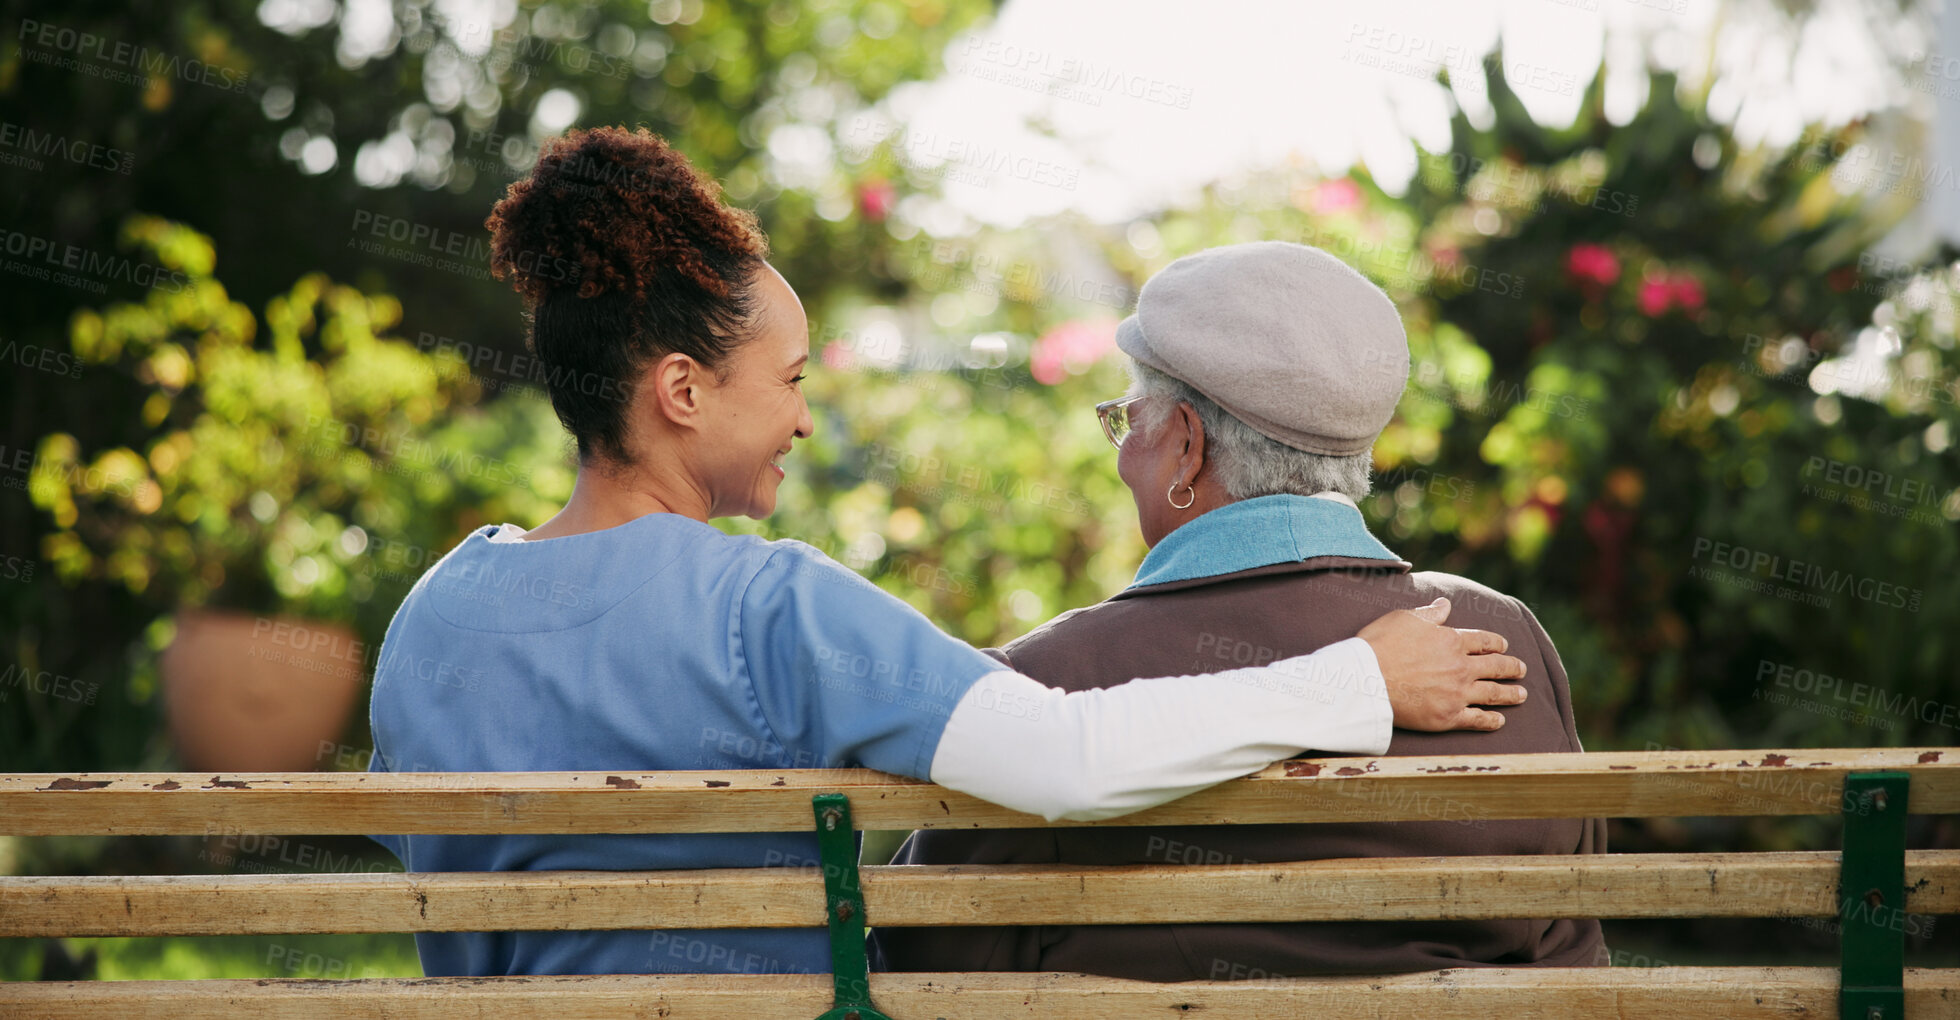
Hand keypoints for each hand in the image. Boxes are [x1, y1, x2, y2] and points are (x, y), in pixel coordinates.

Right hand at [1358, 597, 1527, 731]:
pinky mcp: (1448, 716)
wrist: (1366, 680)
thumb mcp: (1404, 619)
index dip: (1496, 643)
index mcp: (1452, 641)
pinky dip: (1491, 720)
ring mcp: (1457, 693)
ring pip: (1493, 693)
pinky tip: (1499, 721)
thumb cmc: (1380, 645)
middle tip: (1521, 670)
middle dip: (1511, 668)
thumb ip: (1430, 614)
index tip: (1504, 645)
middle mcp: (1461, 667)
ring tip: (1522, 695)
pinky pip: (1477, 719)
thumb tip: (1445, 603)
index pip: (1483, 641)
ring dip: (1511, 694)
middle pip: (1496, 667)